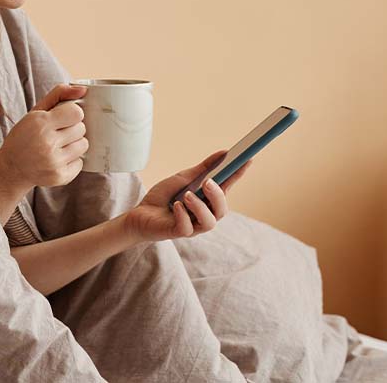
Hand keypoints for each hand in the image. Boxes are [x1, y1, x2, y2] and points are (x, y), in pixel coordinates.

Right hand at [0, 84, 87, 194]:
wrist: (11, 168)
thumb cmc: (25, 136)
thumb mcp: (36, 112)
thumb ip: (59, 94)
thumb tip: (83, 89)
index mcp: (40, 123)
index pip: (76, 112)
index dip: (72, 114)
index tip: (63, 119)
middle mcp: (47, 143)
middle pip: (81, 129)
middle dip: (72, 129)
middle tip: (58, 134)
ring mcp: (54, 161)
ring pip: (83, 145)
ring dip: (74, 144)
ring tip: (58, 146)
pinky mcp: (59, 176)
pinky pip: (80, 163)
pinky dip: (72, 161)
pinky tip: (58, 159)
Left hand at [122, 150, 251, 242]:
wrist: (139, 213)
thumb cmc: (163, 197)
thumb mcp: (183, 178)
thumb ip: (203, 169)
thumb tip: (224, 153)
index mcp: (207, 199)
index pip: (227, 187)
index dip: (238, 174)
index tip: (247, 159)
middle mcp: (204, 214)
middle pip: (222, 210)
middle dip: (218, 196)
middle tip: (207, 183)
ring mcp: (193, 226)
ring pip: (209, 222)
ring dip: (200, 207)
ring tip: (186, 196)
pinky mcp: (179, 233)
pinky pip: (187, 228)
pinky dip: (182, 215)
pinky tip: (175, 206)